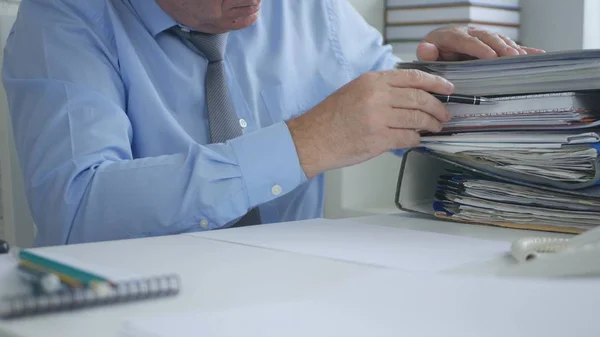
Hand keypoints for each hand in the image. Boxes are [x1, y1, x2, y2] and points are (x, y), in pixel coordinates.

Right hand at [286, 69, 453, 177]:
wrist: (313, 139)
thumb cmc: (330, 117)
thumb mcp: (354, 90)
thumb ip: (381, 88)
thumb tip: (410, 93)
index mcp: (372, 81)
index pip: (413, 77)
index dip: (435, 82)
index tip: (447, 88)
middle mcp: (377, 97)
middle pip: (419, 99)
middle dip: (437, 107)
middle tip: (445, 113)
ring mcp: (379, 119)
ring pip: (417, 119)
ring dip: (431, 124)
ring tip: (436, 127)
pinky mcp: (379, 140)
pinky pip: (408, 138)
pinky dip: (416, 139)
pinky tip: (417, 139)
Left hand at [417, 25, 544, 60]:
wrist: (437, 49)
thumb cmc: (432, 55)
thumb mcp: (426, 54)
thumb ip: (426, 53)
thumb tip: (426, 49)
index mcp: (451, 36)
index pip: (466, 41)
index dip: (478, 48)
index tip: (490, 56)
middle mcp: (469, 33)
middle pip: (486, 38)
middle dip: (499, 46)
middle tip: (511, 56)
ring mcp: (482, 38)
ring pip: (498, 39)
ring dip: (511, 48)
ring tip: (521, 57)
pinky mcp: (491, 44)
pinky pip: (508, 45)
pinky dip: (523, 49)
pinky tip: (538, 53)